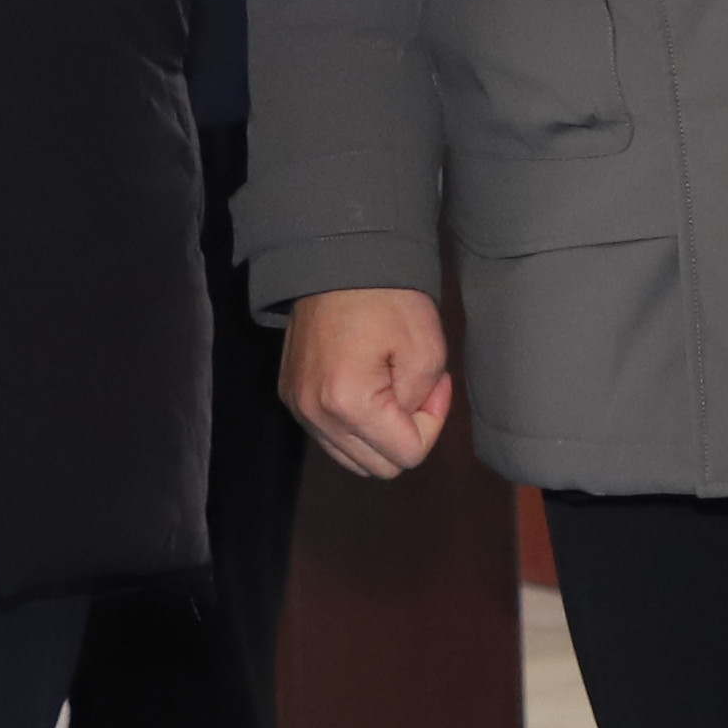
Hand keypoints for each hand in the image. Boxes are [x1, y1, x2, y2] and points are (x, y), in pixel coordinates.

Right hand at [282, 288, 457, 482]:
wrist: (339, 260)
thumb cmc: (388, 299)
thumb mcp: (428, 351)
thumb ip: (422, 405)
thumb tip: (407, 422)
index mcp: (349, 404)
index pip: (406, 455)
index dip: (432, 424)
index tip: (437, 385)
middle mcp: (315, 415)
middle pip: (378, 467)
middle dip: (405, 433)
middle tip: (417, 390)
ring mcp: (297, 408)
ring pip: (352, 459)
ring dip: (379, 435)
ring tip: (391, 390)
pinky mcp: (290, 397)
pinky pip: (330, 436)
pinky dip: (354, 425)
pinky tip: (366, 388)